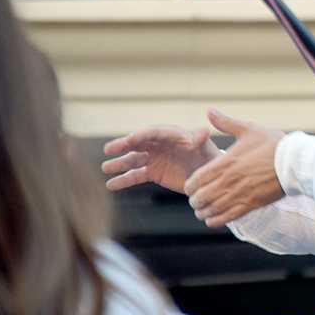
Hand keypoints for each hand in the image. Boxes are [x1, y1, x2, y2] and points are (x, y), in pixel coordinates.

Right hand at [102, 125, 218, 193]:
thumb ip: (200, 139)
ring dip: (119, 164)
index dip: (142, 135)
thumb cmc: (208, 156)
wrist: (208, 175)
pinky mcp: (153, 173)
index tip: (129, 139)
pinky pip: (136, 176)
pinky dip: (124, 180)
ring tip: (105, 168)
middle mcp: (159, 145)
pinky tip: (111, 184)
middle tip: (108, 149)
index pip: (153, 132)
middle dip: (123, 146)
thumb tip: (204, 130)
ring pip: (133, 160)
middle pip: (138, 143)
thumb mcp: (205, 147)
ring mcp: (154, 159)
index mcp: (171, 135)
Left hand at [183, 108, 285, 227]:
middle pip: (201, 197)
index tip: (190, 186)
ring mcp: (240, 194)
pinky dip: (216, 220)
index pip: (197, 179)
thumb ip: (226, 123)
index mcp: (226, 162)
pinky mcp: (251, 204)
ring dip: (203, 212)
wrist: (295, 162)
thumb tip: (209, 110)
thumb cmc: (274, 144)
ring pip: (212, 209)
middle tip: (196, 200)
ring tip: (202, 211)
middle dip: (195, 200)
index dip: (190, 185)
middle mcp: (229, 180)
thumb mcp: (249, 129)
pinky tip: (212, 220)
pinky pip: (227, 217)